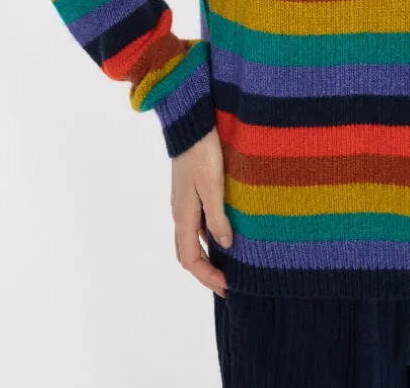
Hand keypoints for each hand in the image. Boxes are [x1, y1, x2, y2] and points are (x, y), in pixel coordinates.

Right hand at [171, 127, 233, 297]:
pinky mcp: (190, 191)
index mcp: (183, 215)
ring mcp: (183, 202)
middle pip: (187, 252)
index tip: (227, 287)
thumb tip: (225, 246)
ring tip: (229, 264)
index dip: (206, 277)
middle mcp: (180, 212)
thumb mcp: (213, 186)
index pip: (189, 258)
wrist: (191, 123)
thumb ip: (218, 217)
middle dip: (205, 272)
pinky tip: (224, 233)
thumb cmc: (202, 153)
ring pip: (191, 238)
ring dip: (207, 255)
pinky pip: (196, 223)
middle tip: (228, 283)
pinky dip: (208, 236)